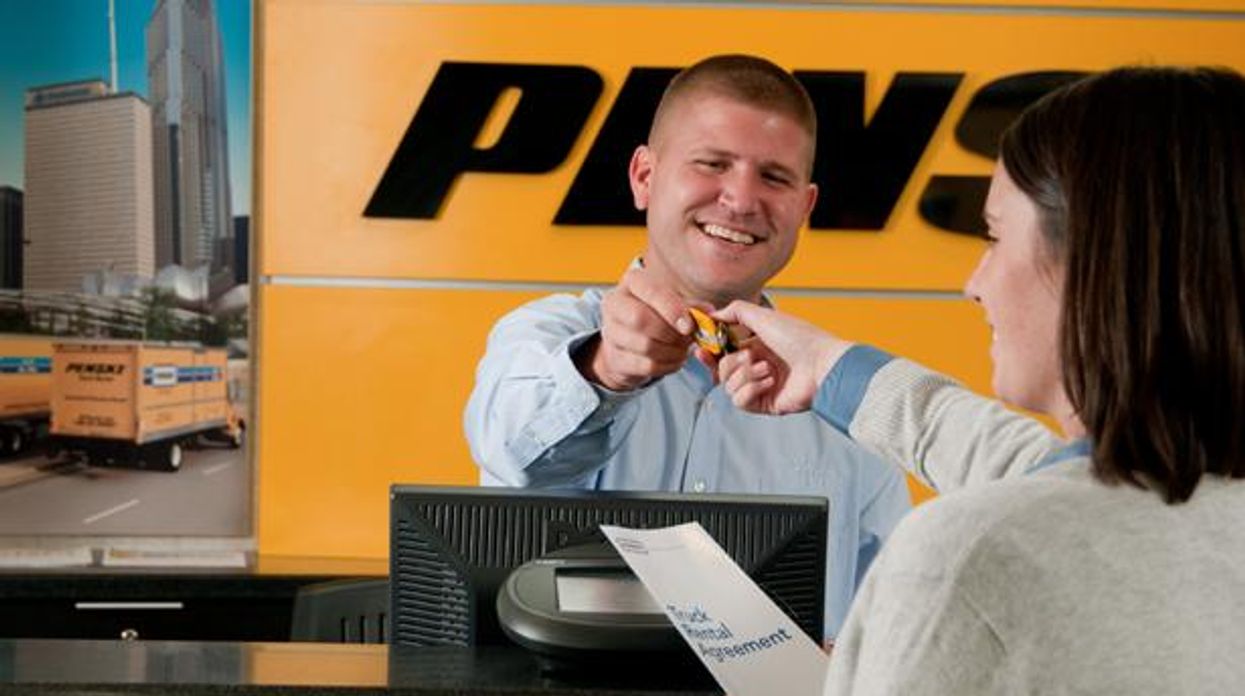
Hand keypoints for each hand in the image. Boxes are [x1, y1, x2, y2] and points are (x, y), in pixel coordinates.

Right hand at [576, 267, 695, 390]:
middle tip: (688, 339)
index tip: (689, 326)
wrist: (628, 341)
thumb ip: (692, 307)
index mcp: (632, 282)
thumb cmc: (655, 315)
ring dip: (673, 351)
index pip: (651, 291)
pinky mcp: (615, 358)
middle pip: (641, 319)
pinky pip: (646, 365)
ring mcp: (611, 332)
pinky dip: (667, 365)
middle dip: (671, 333)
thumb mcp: (673, 303)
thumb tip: (709, 313)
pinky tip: (675, 360)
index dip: (672, 309)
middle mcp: (615, 304)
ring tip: (683, 350)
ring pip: (645, 345)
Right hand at [712, 301, 851, 414]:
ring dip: (745, 375)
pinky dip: (750, 390)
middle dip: (731, 363)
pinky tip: (769, 382)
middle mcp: (757, 367)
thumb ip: (736, 311)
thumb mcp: (764, 316)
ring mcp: (761, 387)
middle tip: (748, 357)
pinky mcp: (765, 404)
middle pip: (722, 370)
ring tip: (767, 369)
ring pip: (729, 386)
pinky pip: (740, 401)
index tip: (702, 349)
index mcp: (756, 347)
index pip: (723, 352)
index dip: (710, 353)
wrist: (822, 364)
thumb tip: (714, 315)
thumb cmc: (799, 338)